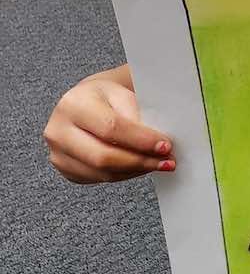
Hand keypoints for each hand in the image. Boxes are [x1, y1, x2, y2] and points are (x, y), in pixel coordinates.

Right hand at [44, 75, 175, 183]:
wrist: (85, 102)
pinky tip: (139, 167)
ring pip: (102, 173)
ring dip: (135, 171)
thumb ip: (137, 116)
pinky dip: (124, 175)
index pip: (110, 128)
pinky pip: (98, 179)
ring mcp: (57, 153)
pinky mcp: (64, 168)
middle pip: (103, 156)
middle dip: (140, 161)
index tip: (165, 145)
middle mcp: (58, 130)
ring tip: (158, 164)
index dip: (140, 140)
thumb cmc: (105, 97)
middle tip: (167, 161)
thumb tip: (158, 143)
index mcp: (73, 104)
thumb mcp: (122, 94)